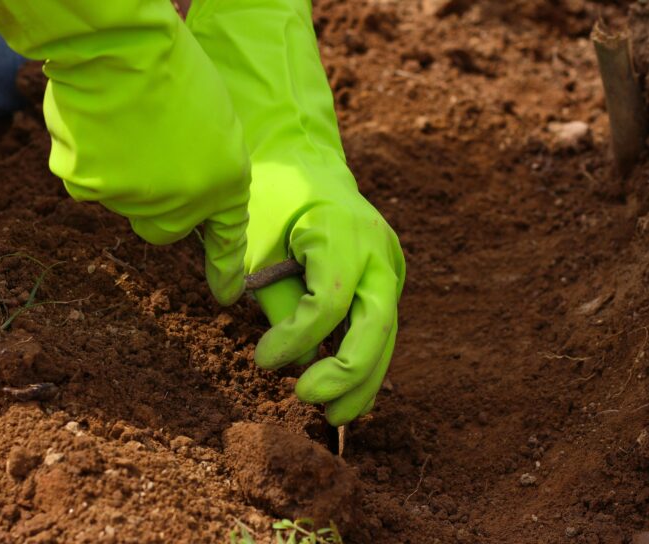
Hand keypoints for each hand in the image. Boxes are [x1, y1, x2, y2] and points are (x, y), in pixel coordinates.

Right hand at [0, 0, 250, 304]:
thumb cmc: (174, 69)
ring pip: (121, 201)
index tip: (225, 296)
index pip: (227, 236)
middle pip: (164, 228)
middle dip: (158, 202)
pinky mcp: (86, 188)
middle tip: (151, 153)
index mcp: (225, 182)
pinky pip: (83, 179)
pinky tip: (93, 121)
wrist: (120, 46)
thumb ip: (204, 165)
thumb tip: (179, 192)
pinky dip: (85, 155)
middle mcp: (181, 205)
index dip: (225, 267)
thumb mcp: (213, 120)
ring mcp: (132, 202)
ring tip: (124, 119)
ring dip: (120, 171)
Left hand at [250, 164, 404, 425]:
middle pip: (377, 325)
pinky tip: (348, 392)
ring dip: (362, 379)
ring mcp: (390, 265)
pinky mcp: (387, 279)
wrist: (306, 163)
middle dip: (346, 372)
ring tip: (334, 416)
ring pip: (386, 334)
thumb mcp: (258, 242)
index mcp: (342, 232)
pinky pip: (381, 325)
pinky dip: (365, 359)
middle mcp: (378, 250)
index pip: (327, 302)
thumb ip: (279, 300)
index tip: (261, 358)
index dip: (294, 339)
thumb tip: (300, 359)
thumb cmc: (273, 199)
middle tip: (307, 398)